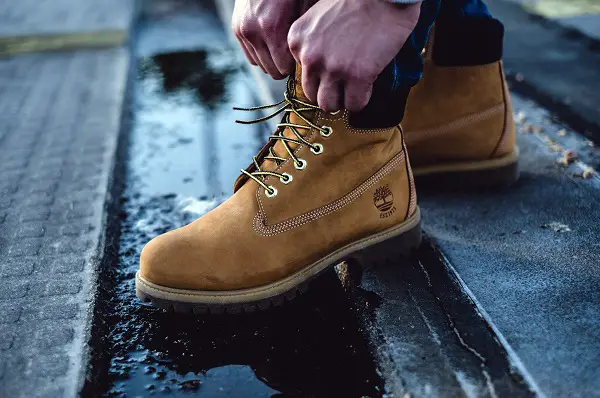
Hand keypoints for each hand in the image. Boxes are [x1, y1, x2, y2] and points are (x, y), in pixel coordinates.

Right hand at [232, 0, 298, 78]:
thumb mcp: (303, 8)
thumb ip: (302, 34)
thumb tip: (308, 58)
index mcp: (272, 27)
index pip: (284, 67)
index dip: (296, 64)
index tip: (302, 57)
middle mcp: (253, 31)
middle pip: (272, 70)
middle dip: (284, 65)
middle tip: (295, 56)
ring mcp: (242, 30)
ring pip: (260, 65)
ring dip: (272, 60)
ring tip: (283, 49)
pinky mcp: (236, 28)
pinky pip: (250, 56)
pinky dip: (261, 53)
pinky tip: (272, 44)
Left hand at [288, 0, 420, 111]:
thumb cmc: (358, 0)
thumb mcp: (320, 15)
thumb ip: (313, 41)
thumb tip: (319, 68)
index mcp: (297, 40)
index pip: (301, 74)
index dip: (321, 74)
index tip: (336, 66)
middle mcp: (309, 56)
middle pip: (312, 94)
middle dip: (330, 91)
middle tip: (346, 83)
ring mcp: (332, 68)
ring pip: (329, 105)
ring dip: (343, 100)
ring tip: (355, 88)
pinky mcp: (357, 77)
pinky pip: (355, 104)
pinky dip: (362, 100)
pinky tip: (368, 86)